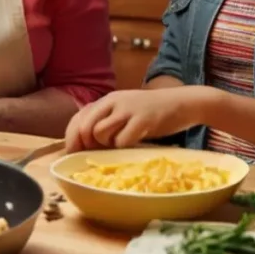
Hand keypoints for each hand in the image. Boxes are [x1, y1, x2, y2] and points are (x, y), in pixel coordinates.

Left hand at [65, 88, 195, 151]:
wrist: (182, 103)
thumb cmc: (151, 112)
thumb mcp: (125, 110)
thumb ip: (106, 120)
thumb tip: (83, 142)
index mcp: (107, 100)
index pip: (78, 118)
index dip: (71, 138)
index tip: (73, 153)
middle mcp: (114, 101)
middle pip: (84, 127)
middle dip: (86, 145)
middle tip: (97, 152)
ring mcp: (128, 110)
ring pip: (100, 134)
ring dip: (106, 145)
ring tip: (121, 143)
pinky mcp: (143, 120)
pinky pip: (122, 141)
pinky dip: (124, 148)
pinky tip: (135, 142)